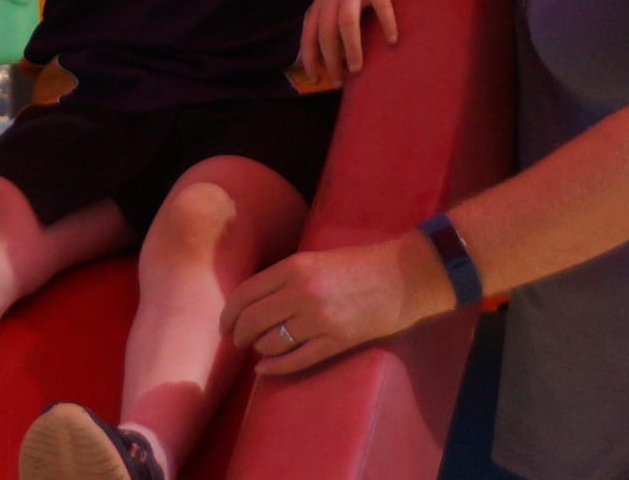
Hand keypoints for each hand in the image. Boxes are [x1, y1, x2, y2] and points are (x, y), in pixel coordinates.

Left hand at [219, 234, 453, 375]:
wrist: (403, 276)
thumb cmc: (359, 264)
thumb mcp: (315, 260)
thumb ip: (284, 278)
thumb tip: (251, 302)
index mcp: (294, 267)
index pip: (245, 295)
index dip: (229, 314)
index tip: (225, 325)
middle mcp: (301, 293)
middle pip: (251, 321)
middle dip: (238, 335)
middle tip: (236, 341)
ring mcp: (319, 319)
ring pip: (270, 343)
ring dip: (259, 349)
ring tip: (259, 349)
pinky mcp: (336, 341)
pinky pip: (296, 360)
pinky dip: (274, 368)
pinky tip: (264, 369)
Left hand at [300, 0, 398, 86]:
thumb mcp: (330, 6)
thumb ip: (324, 28)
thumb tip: (320, 64)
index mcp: (319, 6)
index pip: (308, 35)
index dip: (309, 58)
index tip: (316, 80)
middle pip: (326, 32)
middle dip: (330, 59)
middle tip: (339, 81)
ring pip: (347, 21)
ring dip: (351, 47)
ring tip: (357, 69)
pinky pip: (380, 5)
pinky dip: (386, 22)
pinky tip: (391, 40)